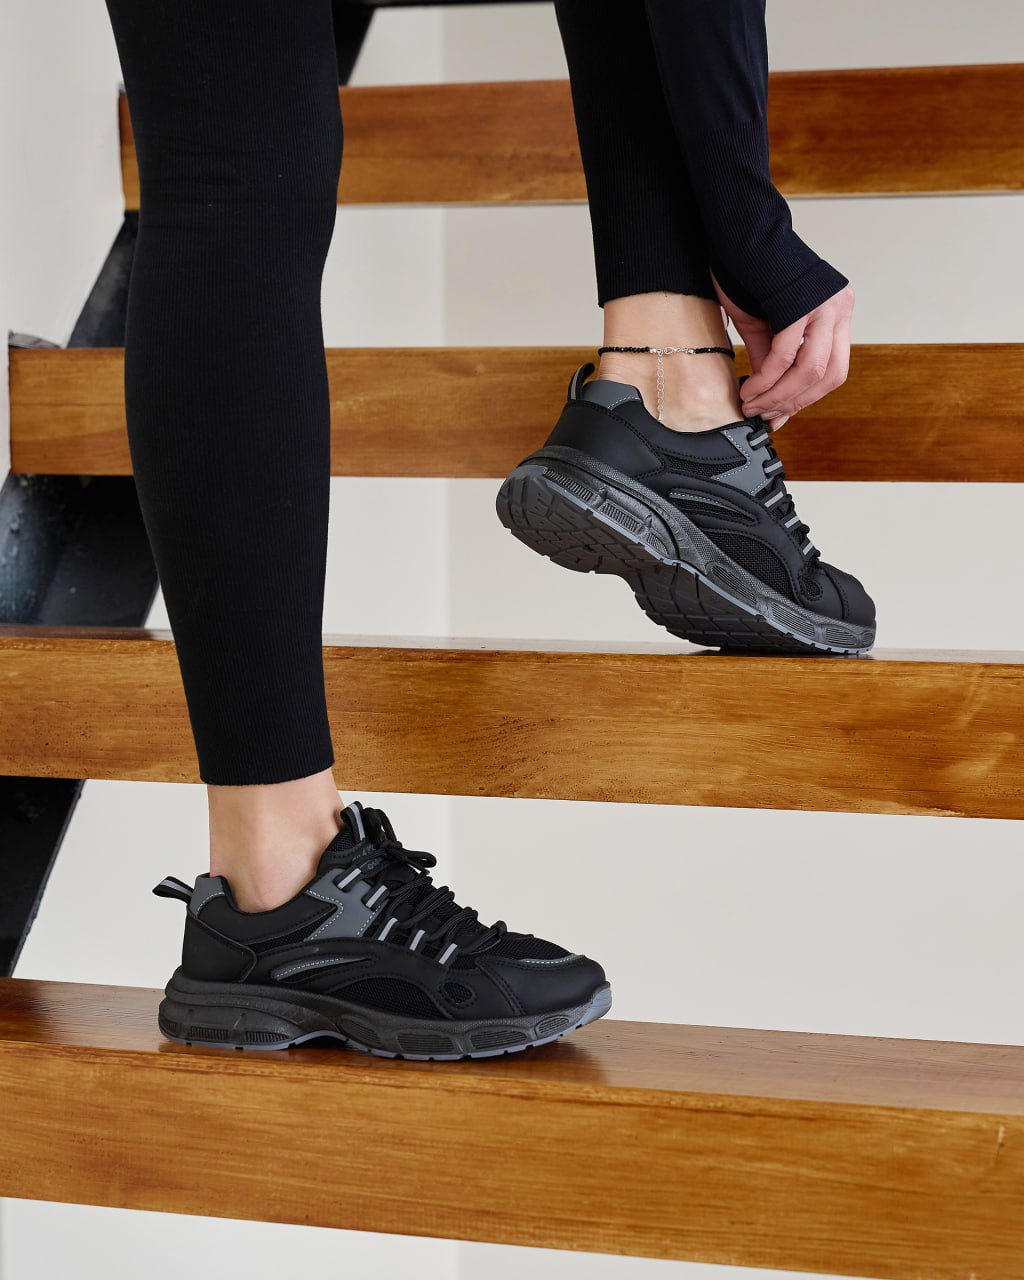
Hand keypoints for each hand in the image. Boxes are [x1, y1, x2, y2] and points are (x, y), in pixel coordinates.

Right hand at [711, 270, 853, 429]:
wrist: (739, 236)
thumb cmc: (748, 275)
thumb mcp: (763, 327)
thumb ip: (773, 362)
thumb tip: (771, 400)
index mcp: (836, 313)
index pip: (833, 369)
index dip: (805, 398)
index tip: (778, 414)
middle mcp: (839, 309)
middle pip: (830, 375)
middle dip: (794, 402)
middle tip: (765, 414)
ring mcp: (825, 306)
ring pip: (812, 370)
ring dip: (779, 395)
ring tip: (754, 404)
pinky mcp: (802, 305)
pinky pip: (786, 355)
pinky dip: (767, 379)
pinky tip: (752, 388)